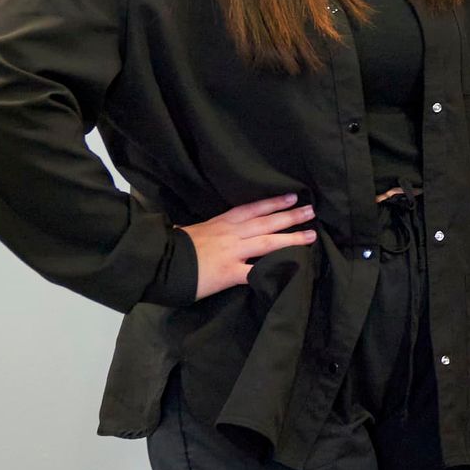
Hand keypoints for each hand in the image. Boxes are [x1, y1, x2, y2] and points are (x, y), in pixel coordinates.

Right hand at [176, 193, 315, 299]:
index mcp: (221, 223)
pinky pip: (257, 272)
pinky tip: (292, 268)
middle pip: (266, 222)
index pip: (252, 209)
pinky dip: (274, 270)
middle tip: (311, 211)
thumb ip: (211, 230)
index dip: (273, 202)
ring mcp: (232, 253)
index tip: (292, 197)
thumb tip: (218, 231)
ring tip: (311, 235)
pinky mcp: (230, 273)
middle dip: (290, 216)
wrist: (158, 263)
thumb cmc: (172, 247)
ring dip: (292, 238)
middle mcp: (231, 234)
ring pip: (268, 243)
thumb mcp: (193, 231)